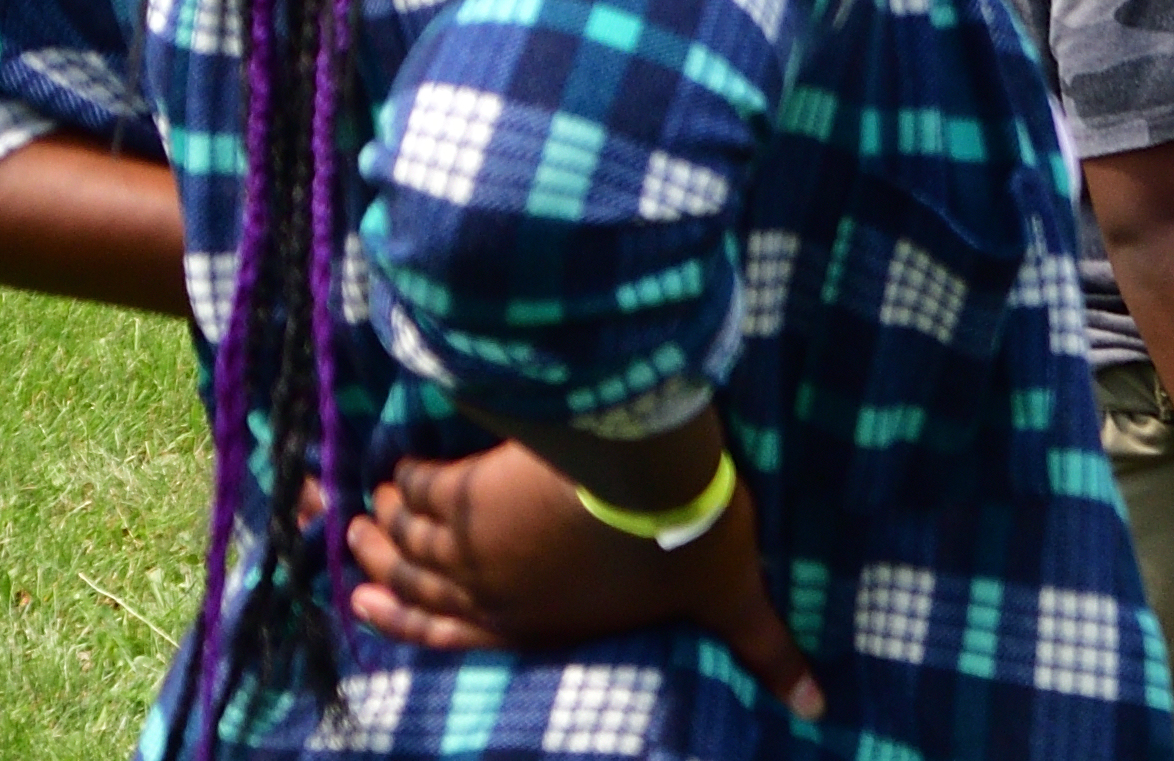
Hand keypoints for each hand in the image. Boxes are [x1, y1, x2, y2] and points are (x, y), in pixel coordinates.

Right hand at [345, 441, 822, 722]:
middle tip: (354, 554)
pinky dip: (405, 480)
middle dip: (383, 570)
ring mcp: (477, 538)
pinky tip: (397, 469)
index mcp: (538, 624)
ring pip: (409, 537)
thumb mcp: (731, 601)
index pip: (456, 632)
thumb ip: (769, 651)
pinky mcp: (476, 485)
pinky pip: (423, 486)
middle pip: (418, 583)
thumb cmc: (689, 543)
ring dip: (383, 527)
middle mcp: (495, 589)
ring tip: (363, 513)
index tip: (367, 610)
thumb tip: (819, 704)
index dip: (409, 625)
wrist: (653, 476)